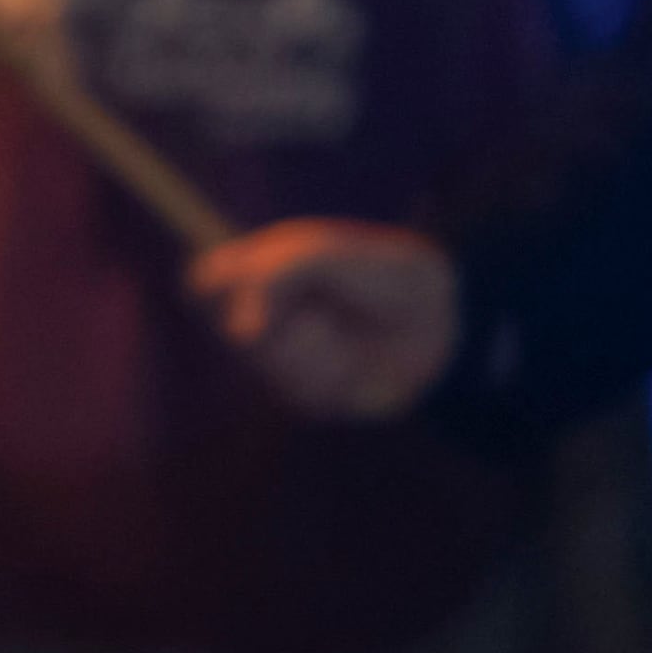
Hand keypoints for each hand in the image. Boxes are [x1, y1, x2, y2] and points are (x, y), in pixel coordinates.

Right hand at [191, 219, 460, 420]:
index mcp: (262, 274)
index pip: (206, 283)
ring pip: (264, 364)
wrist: (445, 321)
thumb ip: (276, 277)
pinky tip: (355, 364)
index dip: (216, 287)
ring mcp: (284, 359)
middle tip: (315, 312)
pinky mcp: (309, 396)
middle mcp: (265, 318)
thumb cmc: (386, 277)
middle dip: (273, 322)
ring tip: (342, 334)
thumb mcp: (329, 257)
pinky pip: (300, 392)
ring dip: (310, 347)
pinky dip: (334, 372)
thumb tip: (240, 331)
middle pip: (227, 329)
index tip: (245, 288)